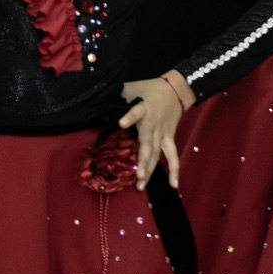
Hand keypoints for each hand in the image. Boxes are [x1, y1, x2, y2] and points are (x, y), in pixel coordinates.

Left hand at [118, 72, 195, 187]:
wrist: (175, 89)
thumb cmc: (148, 89)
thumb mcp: (130, 88)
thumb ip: (117, 96)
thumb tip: (97, 100)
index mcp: (143, 109)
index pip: (136, 112)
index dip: (130, 117)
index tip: (122, 123)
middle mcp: (153, 124)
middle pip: (148, 144)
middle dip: (143, 160)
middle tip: (137, 177)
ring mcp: (162, 133)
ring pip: (157, 153)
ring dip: (150, 169)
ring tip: (141, 185)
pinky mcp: (169, 138)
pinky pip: (172, 155)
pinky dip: (174, 170)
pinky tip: (173, 185)